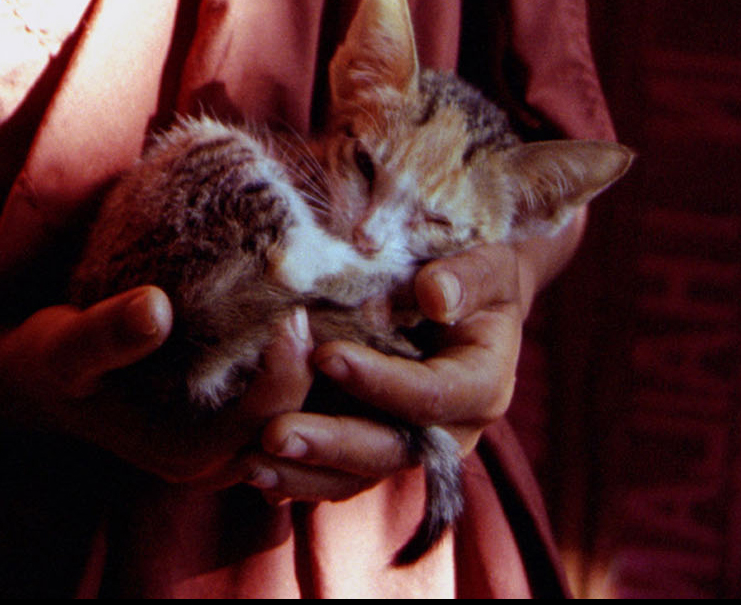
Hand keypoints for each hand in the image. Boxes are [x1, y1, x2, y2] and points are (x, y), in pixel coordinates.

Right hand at [0, 290, 314, 487]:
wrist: (42, 378)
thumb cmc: (53, 363)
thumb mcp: (66, 347)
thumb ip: (108, 334)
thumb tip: (157, 308)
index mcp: (184, 454)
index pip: (260, 423)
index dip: (286, 373)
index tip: (294, 313)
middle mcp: (216, 460)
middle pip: (294, 426)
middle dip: (318, 370)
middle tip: (329, 299)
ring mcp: (226, 442)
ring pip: (297, 417)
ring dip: (316, 367)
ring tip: (330, 301)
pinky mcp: (229, 418)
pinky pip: (283, 400)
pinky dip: (301, 366)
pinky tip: (307, 313)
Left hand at [245, 243, 528, 504]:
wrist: (470, 300)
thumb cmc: (476, 275)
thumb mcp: (487, 266)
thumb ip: (467, 279)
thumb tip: (435, 296)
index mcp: (483, 387)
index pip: (431, 395)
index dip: (380, 381)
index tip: (326, 356)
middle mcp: (451, 431)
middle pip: (392, 450)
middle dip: (332, 443)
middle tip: (275, 434)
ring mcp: (414, 446)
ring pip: (360, 475)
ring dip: (306, 473)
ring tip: (253, 464)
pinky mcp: (380, 446)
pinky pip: (342, 474)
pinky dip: (302, 476)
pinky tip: (258, 472)